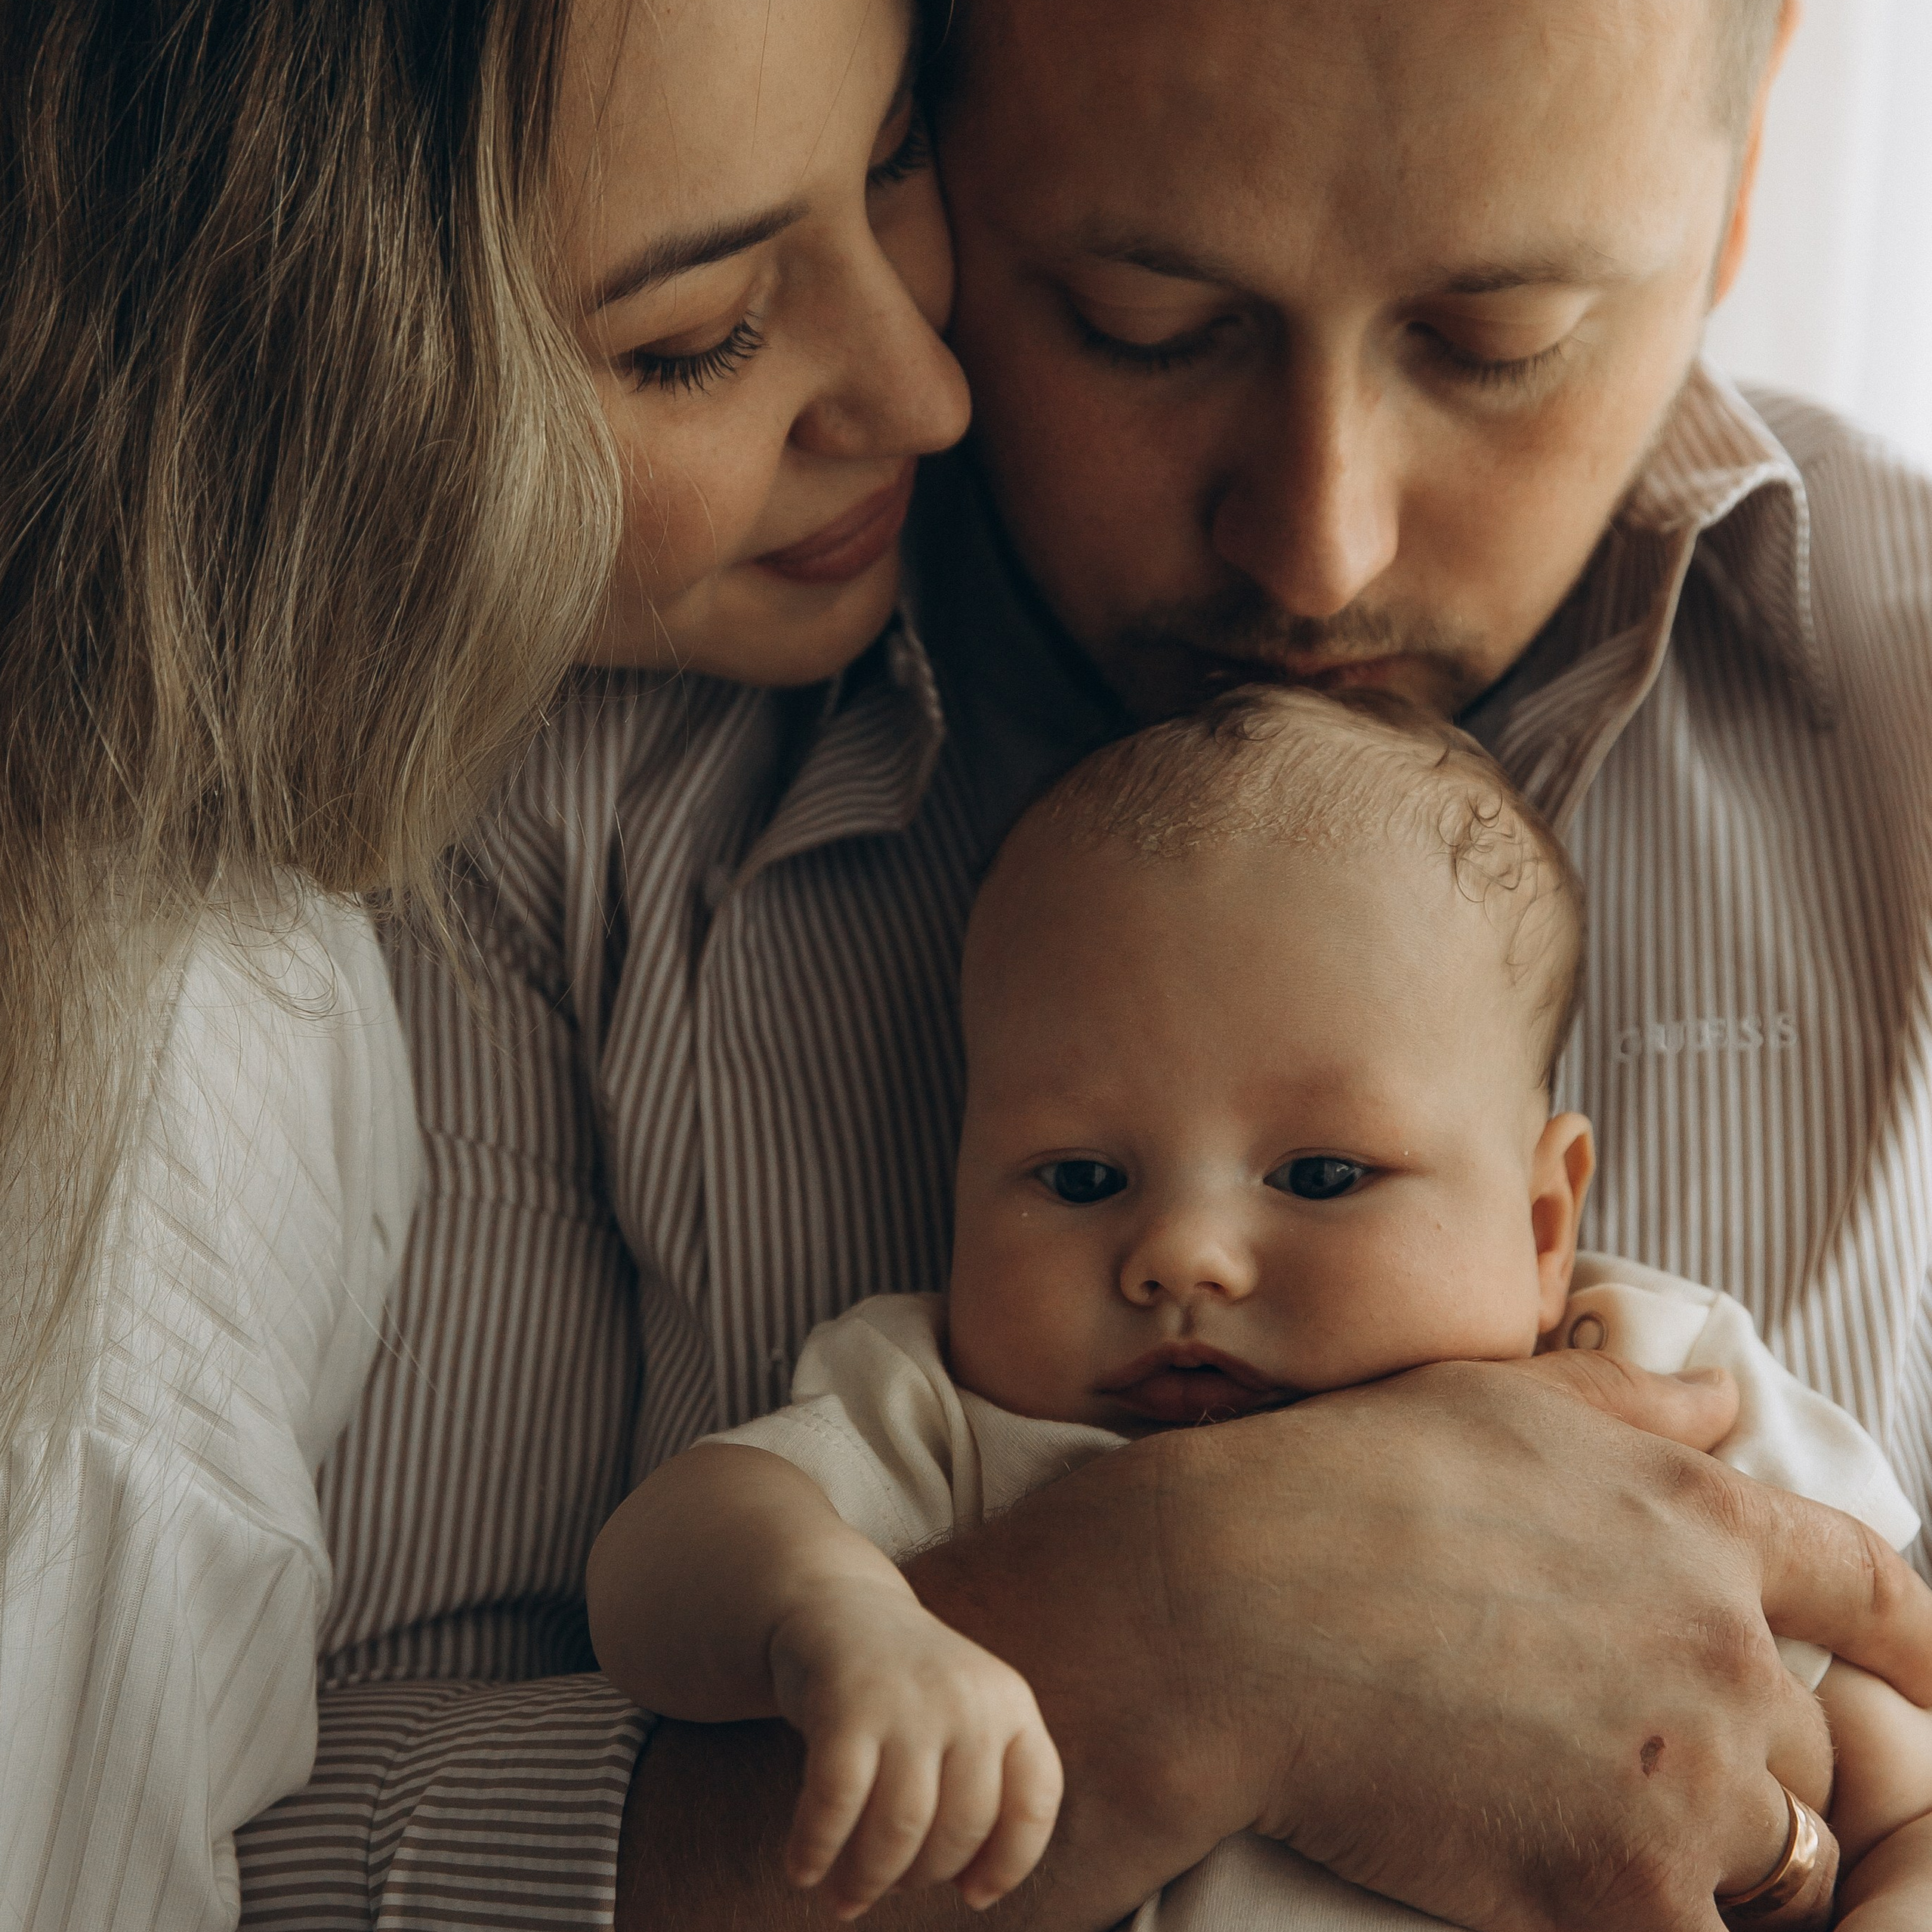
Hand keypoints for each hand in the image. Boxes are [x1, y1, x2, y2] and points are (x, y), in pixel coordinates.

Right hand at [770, 1576, 1062, 1919]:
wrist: (838, 1607)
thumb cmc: (909, 1689)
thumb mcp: (968, 1715)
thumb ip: (983, 1784)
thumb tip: (975, 1890)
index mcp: (1010, 1702)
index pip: (1033, 1802)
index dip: (1009, 1862)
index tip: (973, 1895)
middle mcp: (968, 1697)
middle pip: (961, 1829)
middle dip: (921, 1878)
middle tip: (888, 1888)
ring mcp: (908, 1698)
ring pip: (900, 1827)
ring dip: (868, 1879)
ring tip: (845, 1897)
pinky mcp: (847, 1701)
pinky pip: (836, 1802)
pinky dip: (816, 1848)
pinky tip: (802, 1869)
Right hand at [905, 1353, 1931, 1931]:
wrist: (1234, 1604)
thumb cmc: (1346, 1483)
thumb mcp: (1495, 1402)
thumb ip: (1631, 1407)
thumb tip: (1717, 1393)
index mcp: (1699, 1520)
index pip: (1876, 1589)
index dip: (1925, 1646)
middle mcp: (1723, 1643)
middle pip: (1805, 1743)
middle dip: (1730, 1752)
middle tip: (1598, 1739)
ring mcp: (1688, 1770)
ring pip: (1766, 1850)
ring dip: (1697, 1845)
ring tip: (1563, 1804)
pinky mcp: (1628, 1882)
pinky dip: (1652, 1914)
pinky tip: (1562, 1876)